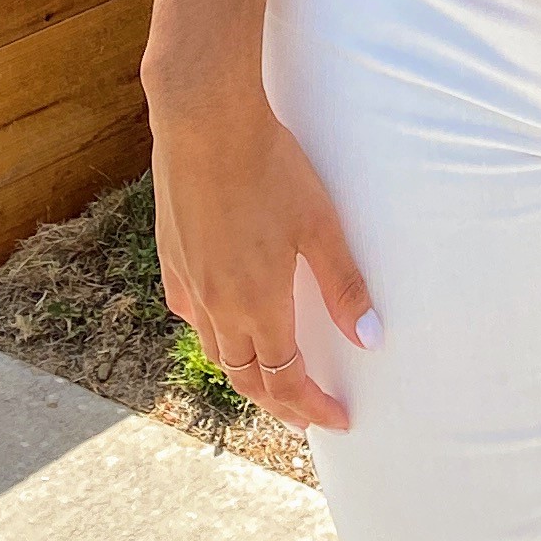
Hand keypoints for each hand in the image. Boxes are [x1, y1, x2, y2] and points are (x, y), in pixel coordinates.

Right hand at [147, 70, 380, 436]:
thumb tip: (369, 338)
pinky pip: (189, 313)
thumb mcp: (319, 224)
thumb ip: (343, 285)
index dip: (312, 406)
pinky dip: (211, 331)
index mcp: (258, 306)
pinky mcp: (171, 256)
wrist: (205, 120)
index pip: (286, 381)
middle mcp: (217, 305)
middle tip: (303, 415)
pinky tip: (221, 320)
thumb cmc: (269, 167)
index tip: (335, 419)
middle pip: (247, 377)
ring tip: (267, 375)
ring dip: (244, 371)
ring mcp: (189, 282)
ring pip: (216, 349)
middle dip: (279, 402)